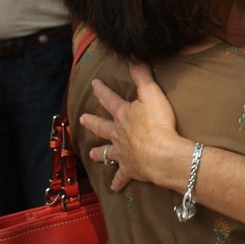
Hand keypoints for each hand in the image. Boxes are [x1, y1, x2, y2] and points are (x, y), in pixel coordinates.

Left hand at [80, 61, 185, 191]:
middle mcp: (118, 134)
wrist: (161, 154)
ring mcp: (122, 153)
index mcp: (123, 115)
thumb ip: (143, 76)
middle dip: (92, 121)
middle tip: (82, 119)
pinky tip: (114, 187)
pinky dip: (118, 181)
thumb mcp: (152, 94)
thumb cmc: (158, 124)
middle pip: (102, 127)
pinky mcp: (130, 169)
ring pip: (107, 152)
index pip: (110, 99)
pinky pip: (121, 177)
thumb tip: (134, 56)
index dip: (102, 90)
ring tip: (92, 154)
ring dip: (99, 153)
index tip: (94, 83)